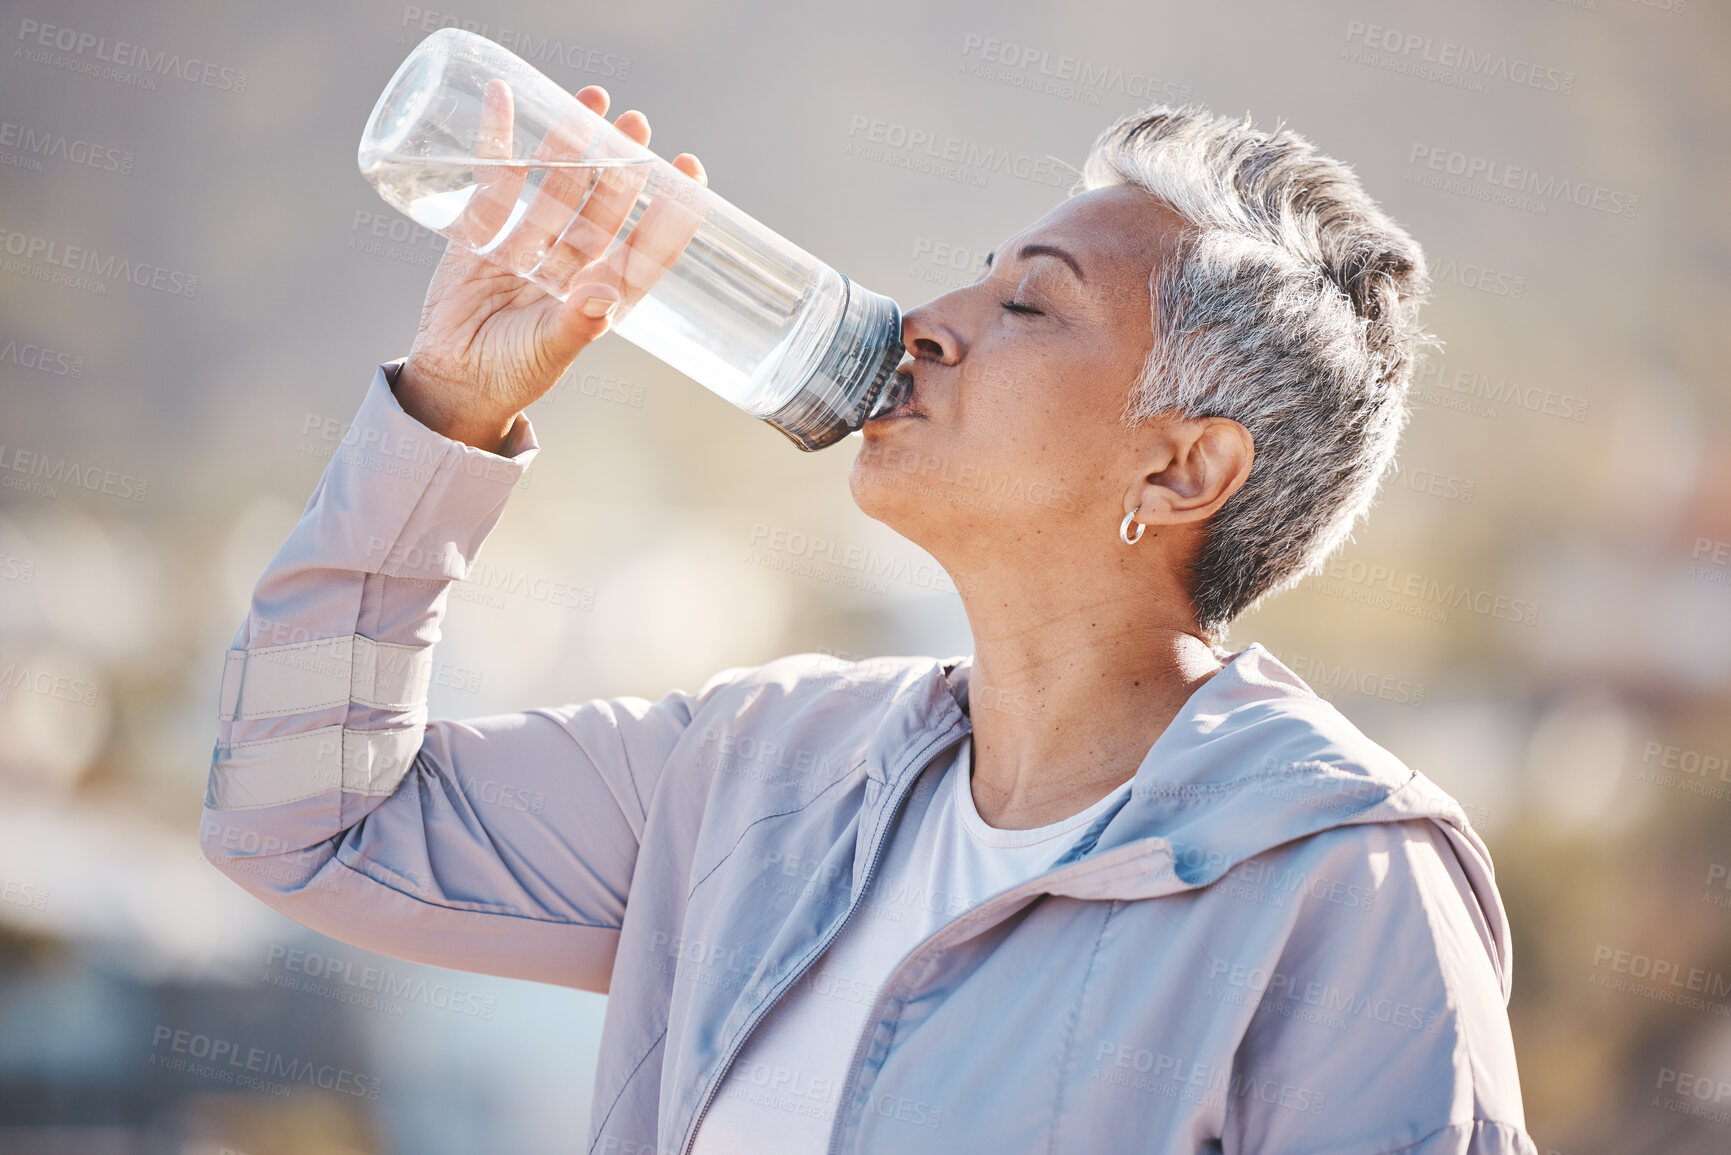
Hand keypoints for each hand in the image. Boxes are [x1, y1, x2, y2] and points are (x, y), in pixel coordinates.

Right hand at [395, 84, 707, 452]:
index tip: (692, 169)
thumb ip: (576, 325)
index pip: (648, 246)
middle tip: (637, 124)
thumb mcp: (547, 352)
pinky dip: (497, 143)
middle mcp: (573, 266)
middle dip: (621, 165)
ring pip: (556, 187)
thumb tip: (604, 300)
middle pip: (605, 205)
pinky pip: (493, 182)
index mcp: (601, 295)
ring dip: (571, 145)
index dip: (672, 211)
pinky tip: (504, 100)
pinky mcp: (482, 235)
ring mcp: (528, 245)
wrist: (450, 383)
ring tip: (590, 100)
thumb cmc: (510, 376)